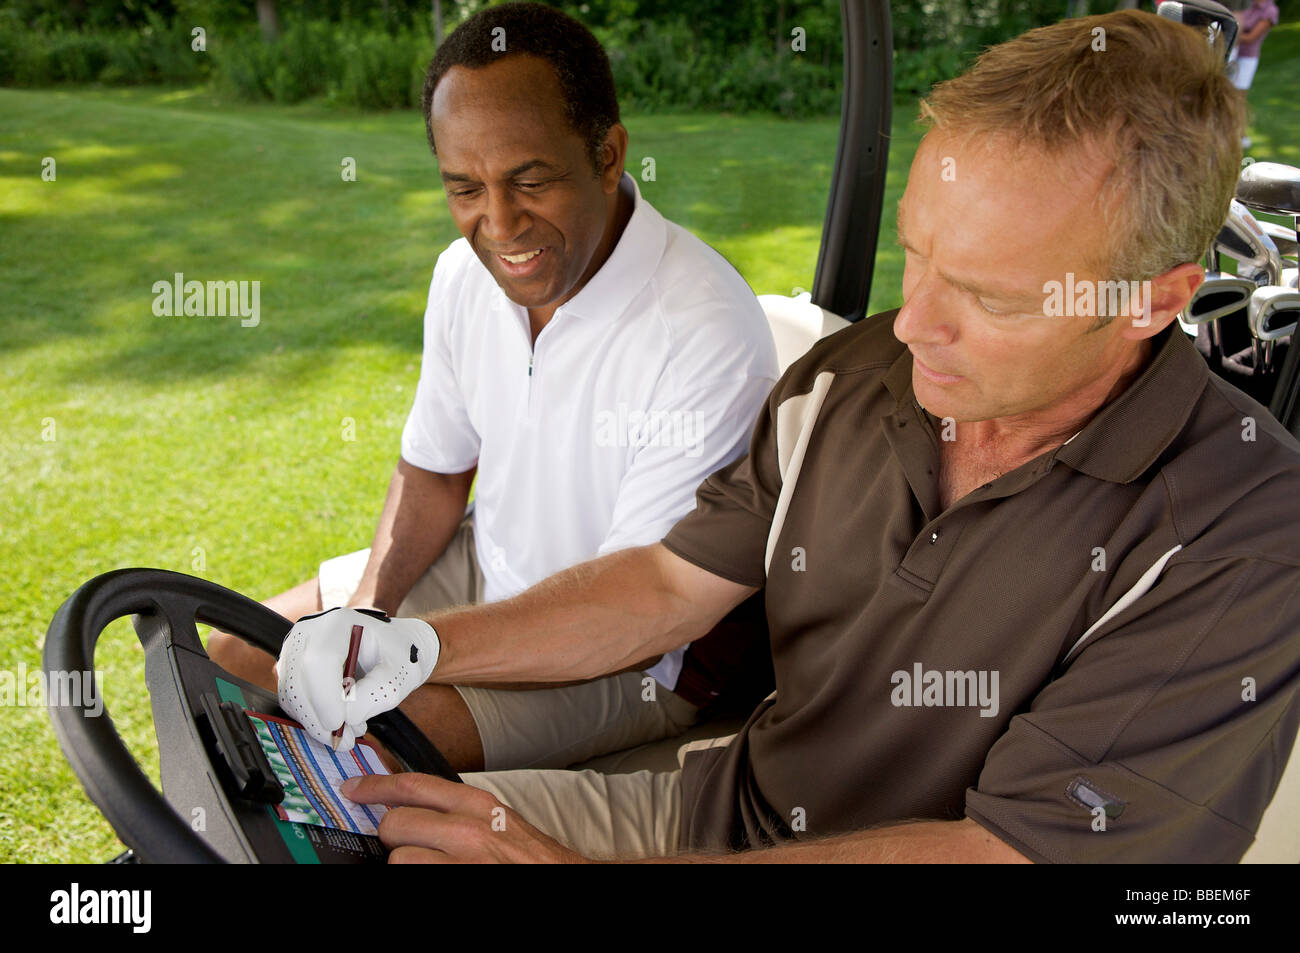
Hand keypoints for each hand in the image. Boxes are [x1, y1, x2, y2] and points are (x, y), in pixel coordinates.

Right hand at [276, 607, 439, 749]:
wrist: (393, 647)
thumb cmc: (399, 656)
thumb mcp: (400, 675)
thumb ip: (375, 695)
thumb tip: (346, 717)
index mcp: (338, 623)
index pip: (318, 660)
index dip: (324, 697)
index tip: (339, 724)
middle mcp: (310, 632)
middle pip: (298, 680)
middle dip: (319, 719)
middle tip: (346, 742)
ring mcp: (296, 650)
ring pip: (292, 695)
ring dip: (318, 722)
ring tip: (352, 730)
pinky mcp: (292, 669)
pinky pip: (293, 700)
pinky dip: (313, 717)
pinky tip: (341, 719)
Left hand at [340, 774, 588, 863]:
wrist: (561, 879)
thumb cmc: (530, 858)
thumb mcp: (497, 820)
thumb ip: (457, 811)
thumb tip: (412, 808)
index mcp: (477, 804)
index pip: (413, 785)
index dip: (374, 786)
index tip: (352, 789)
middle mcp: (468, 830)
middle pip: (395, 823)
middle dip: (392, 838)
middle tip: (407, 846)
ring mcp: (463, 863)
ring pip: (399, 860)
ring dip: (406, 866)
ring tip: (431, 867)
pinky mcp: (456, 885)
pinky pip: (414, 879)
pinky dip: (419, 878)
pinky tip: (436, 875)